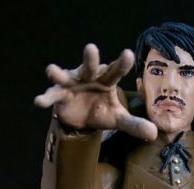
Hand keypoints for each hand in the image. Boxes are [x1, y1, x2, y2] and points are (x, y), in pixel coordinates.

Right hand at [34, 43, 156, 140]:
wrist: (81, 118)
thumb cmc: (101, 111)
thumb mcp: (118, 119)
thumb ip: (134, 125)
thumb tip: (154, 134)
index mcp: (106, 80)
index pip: (116, 71)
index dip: (121, 63)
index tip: (127, 54)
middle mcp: (88, 77)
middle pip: (90, 66)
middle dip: (89, 59)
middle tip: (90, 49)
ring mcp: (72, 84)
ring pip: (65, 76)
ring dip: (58, 73)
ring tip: (51, 71)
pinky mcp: (60, 96)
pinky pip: (52, 96)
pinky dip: (45, 98)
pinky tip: (39, 101)